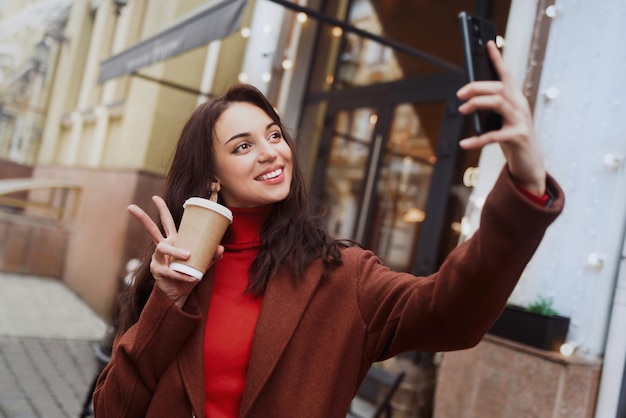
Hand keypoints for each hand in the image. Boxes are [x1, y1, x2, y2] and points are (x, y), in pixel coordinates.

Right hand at [127, 196, 223, 308]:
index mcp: (173, 240)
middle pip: (151, 229)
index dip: (161, 209)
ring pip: (162, 248)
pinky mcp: (157, 270)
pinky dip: (181, 274)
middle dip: (142, 217)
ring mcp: (157, 258)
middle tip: (131, 207)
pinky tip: (192, 278)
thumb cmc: (189, 274)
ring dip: (176, 251)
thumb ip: (212, 255)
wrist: (180, 293)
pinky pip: (170, 270)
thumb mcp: (203, 263)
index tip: (155, 197)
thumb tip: (220, 247)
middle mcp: (162, 247)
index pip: (166, 222)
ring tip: (188, 256)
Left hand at [456, 40, 545, 195]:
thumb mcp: (501, 120)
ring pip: (498, 103)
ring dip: (476, 104)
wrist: (530, 163)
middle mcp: (520, 106)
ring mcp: (521, 120)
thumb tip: (468, 99)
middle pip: (498, 87)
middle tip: (459, 95)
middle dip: (476, 87)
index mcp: (516, 99)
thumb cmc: (512, 138)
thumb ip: (491, 108)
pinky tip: (464, 143)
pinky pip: (494, 135)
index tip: (488, 44)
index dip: (497, 59)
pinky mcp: (518, 137)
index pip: (506, 74)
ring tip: (462, 110)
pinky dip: (476, 139)